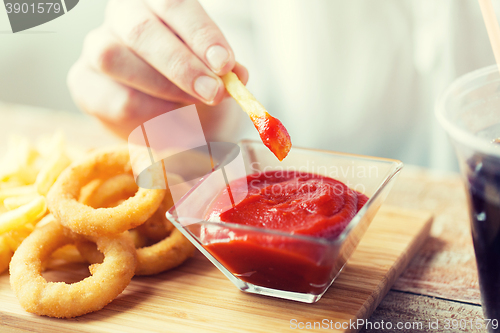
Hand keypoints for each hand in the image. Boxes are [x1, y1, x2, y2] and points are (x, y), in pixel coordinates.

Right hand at [68, 0, 247, 137]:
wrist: (169, 120)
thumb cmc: (193, 88)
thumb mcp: (216, 76)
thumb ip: (225, 73)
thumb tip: (237, 75)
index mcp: (157, 2)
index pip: (174, 4)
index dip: (201, 34)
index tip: (225, 65)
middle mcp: (122, 16)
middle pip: (141, 30)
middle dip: (181, 65)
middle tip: (212, 92)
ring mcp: (96, 46)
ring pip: (114, 58)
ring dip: (161, 88)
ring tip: (192, 109)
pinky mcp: (83, 82)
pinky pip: (111, 97)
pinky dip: (146, 114)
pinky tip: (168, 122)